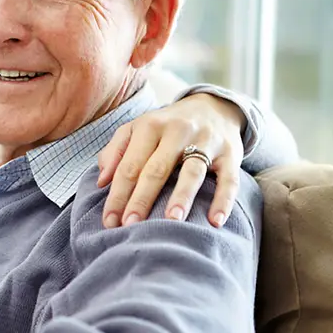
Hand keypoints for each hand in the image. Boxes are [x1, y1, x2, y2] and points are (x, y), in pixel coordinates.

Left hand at [98, 93, 244, 228]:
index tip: (109, 221)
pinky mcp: (231, 154)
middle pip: (156, 169)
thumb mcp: (136, 129)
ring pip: (193, 171)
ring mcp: (206, 142)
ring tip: (171, 220)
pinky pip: (229, 179)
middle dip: (141, 199)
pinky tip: (215, 221)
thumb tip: (102, 182)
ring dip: (182, 197)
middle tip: (130, 225)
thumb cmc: (164, 127)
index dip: (118, 194)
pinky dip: (223, 200)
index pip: (130, 165)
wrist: (212, 107)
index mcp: (149, 126)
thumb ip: (115, 152)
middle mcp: (177, 131)